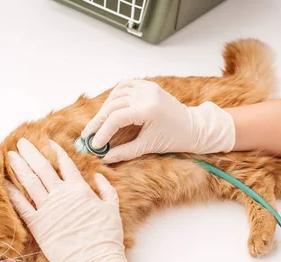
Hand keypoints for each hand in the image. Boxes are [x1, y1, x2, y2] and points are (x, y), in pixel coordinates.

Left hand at [6, 138, 146, 261]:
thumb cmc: (106, 239)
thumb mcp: (112, 209)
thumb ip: (106, 190)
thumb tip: (97, 176)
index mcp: (81, 190)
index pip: (66, 164)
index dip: (56, 151)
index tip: (49, 142)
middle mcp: (62, 195)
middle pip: (43, 168)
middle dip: (31, 152)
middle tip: (22, 142)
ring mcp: (48, 210)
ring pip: (30, 182)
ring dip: (19, 166)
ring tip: (11, 155)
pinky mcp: (38, 226)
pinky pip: (22, 205)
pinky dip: (13, 193)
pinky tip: (6, 183)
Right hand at [81, 80, 235, 162]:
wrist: (192, 127)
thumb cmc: (173, 138)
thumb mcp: (148, 146)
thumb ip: (125, 152)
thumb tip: (105, 158)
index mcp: (149, 109)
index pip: (116, 119)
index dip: (102, 132)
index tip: (94, 145)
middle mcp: (147, 94)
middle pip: (112, 106)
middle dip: (98, 122)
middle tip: (87, 136)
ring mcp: (147, 87)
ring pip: (115, 95)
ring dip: (104, 109)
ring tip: (97, 125)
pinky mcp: (147, 85)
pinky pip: (124, 87)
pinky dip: (113, 98)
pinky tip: (108, 109)